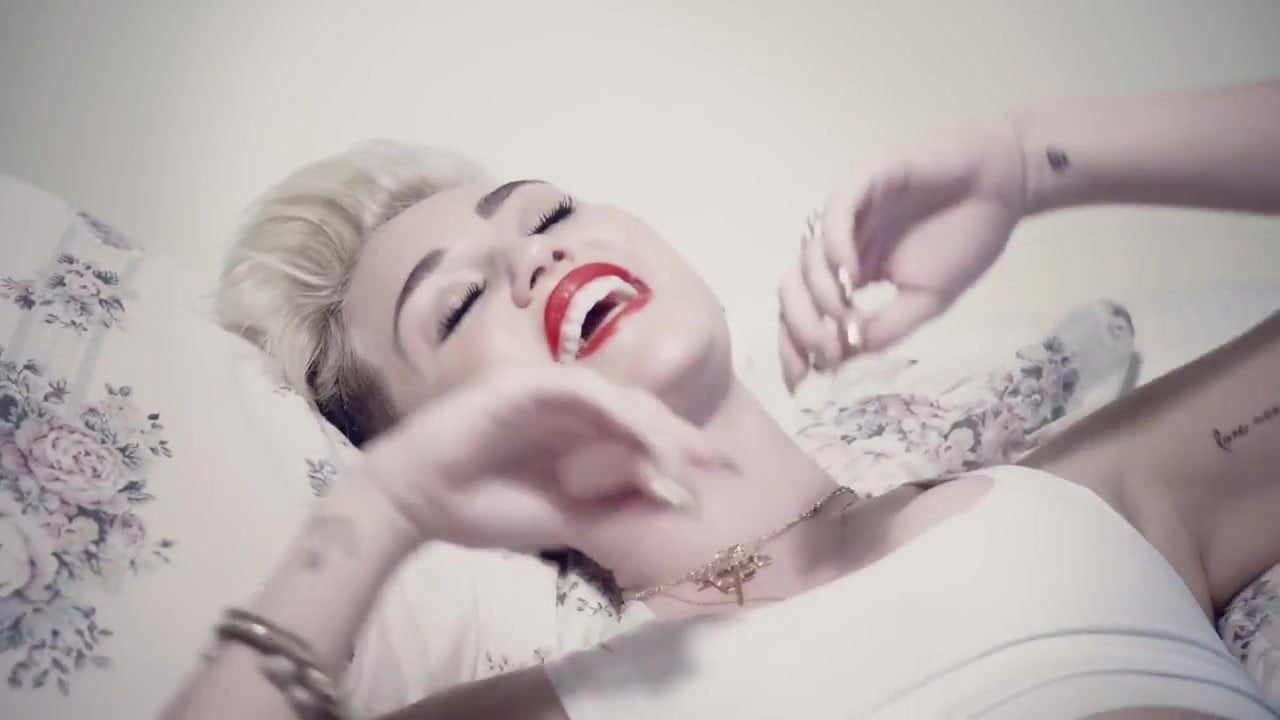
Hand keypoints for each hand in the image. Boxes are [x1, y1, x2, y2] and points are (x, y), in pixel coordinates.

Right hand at [360, 368, 729, 552]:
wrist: (415, 505)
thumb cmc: (482, 508)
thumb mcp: (566, 515)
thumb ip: (614, 502)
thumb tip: (672, 497)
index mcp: (578, 433)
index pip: (642, 433)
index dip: (683, 448)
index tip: (723, 472)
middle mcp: (568, 406)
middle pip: (641, 411)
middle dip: (683, 437)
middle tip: (718, 463)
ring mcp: (547, 390)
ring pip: (619, 399)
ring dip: (656, 429)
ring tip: (685, 459)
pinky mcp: (525, 385)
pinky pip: (583, 392)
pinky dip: (616, 414)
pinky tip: (642, 438)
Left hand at [778, 121, 1027, 390]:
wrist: (1005, 189)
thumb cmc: (965, 240)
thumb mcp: (926, 302)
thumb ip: (884, 330)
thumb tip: (839, 360)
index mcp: (847, 273)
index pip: (804, 313)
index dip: (794, 347)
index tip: (801, 382)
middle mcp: (838, 244)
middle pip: (792, 288)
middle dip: (800, 327)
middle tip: (824, 352)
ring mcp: (848, 211)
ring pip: (807, 254)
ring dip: (819, 292)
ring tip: (844, 316)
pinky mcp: (867, 177)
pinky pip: (837, 211)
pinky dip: (835, 245)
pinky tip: (851, 275)